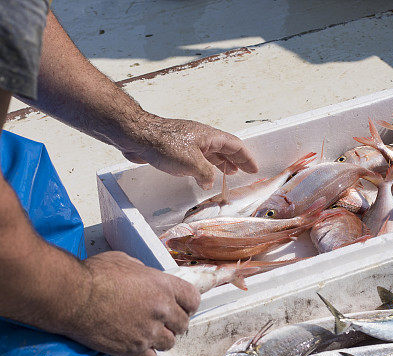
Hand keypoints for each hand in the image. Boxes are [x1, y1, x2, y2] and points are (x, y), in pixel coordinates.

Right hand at [69, 251, 199, 355]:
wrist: (71, 296)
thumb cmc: (94, 274)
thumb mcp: (125, 261)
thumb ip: (144, 272)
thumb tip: (147, 278)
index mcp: (163, 286)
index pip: (193, 299)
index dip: (187, 304)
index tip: (180, 307)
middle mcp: (161, 310)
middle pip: (183, 324)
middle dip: (173, 323)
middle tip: (159, 322)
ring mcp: (148, 332)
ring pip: (168, 344)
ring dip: (159, 340)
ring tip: (144, 334)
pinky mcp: (133, 350)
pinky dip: (144, 355)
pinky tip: (134, 347)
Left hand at [120, 114, 258, 189]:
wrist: (137, 136)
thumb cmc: (165, 145)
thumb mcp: (192, 163)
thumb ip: (206, 174)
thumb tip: (210, 182)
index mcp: (210, 137)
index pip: (235, 145)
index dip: (246, 157)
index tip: (254, 168)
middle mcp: (202, 138)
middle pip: (225, 148)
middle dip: (236, 160)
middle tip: (246, 172)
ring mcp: (189, 142)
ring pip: (211, 153)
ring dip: (221, 164)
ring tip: (229, 174)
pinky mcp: (177, 148)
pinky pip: (198, 158)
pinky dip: (206, 167)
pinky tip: (203, 176)